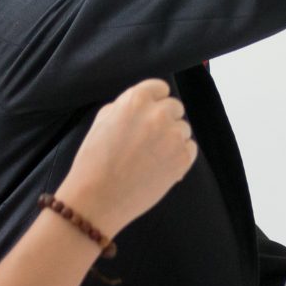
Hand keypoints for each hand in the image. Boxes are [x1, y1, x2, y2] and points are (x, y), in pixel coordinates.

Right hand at [61, 79, 196, 235]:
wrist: (98, 198)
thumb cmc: (94, 161)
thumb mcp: (102, 122)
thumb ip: (124, 107)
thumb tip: (143, 106)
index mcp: (136, 100)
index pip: (160, 87)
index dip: (155, 100)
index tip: (151, 112)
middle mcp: (158, 114)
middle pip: (175, 107)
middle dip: (165, 119)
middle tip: (151, 138)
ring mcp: (173, 136)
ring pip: (184, 129)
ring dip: (173, 138)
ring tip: (153, 156)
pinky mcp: (182, 158)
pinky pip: (190, 148)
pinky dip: (180, 155)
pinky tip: (162, 165)